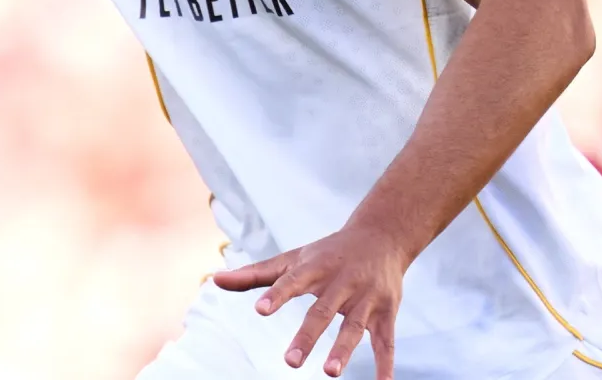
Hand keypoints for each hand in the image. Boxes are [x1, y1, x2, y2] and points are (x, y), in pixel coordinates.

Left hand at [212, 221, 409, 377]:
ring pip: (354, 327)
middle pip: (322, 311)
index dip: (277, 295)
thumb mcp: (292, 259)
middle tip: (290, 362)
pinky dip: (386, 364)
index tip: (261, 309)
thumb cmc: (327, 253)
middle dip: (307, 336)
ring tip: (329, 372)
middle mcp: (341, 282)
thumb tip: (215, 280)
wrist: (381, 236)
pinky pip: (386, 341)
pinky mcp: (386, 311)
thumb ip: (254, 274)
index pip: (292, 281)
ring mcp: (365, 298)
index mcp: (314, 268)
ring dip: (343, 350)